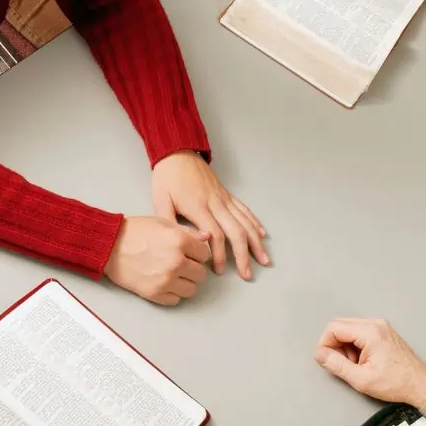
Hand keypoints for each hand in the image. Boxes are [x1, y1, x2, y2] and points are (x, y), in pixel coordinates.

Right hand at [105, 215, 212, 305]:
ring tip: (174, 274)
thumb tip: (207, 237)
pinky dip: (172, 293)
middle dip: (193, 268)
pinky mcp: (154, 293)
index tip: (190, 253)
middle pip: (201, 274)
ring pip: (191, 290)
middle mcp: (176, 262)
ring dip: (185, 283)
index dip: (198, 253)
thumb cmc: (134, 231)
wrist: (109, 246)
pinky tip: (164, 282)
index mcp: (180, 241)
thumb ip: (188, 232)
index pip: (205, 255)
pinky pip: (175, 300)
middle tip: (181, 264)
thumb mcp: (163, 223)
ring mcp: (166, 280)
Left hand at [151, 151, 268, 279]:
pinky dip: (255, 223)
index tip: (218, 270)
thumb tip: (180, 244)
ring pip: (245, 222)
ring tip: (264, 260)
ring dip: (256, 243)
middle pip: (236, 232)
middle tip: (247, 274)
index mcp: (198, 207)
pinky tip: (262, 235)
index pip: (215, 236)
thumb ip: (170, 223)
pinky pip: (245, 209)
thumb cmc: (167, 177)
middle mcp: (216, 203)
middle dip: (244, 256)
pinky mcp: (227, 193)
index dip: (219, 255)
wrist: (177, 151)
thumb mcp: (161, 200)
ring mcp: (224, 198)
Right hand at [313, 318, 425, 406]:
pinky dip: (355, 346)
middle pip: (340, 325)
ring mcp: (380, 327)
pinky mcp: (383, 332)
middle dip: (335, 345)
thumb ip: (336, 365)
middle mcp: (376, 324)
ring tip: (356, 365)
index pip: (334, 328)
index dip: (325, 345)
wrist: (420, 385)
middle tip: (343, 364)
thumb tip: (320, 354)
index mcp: (370, 332)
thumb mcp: (361, 379)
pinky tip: (363, 361)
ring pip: (349, 329)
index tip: (327, 360)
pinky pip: (359, 333)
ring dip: (345, 347)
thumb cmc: (397, 383)